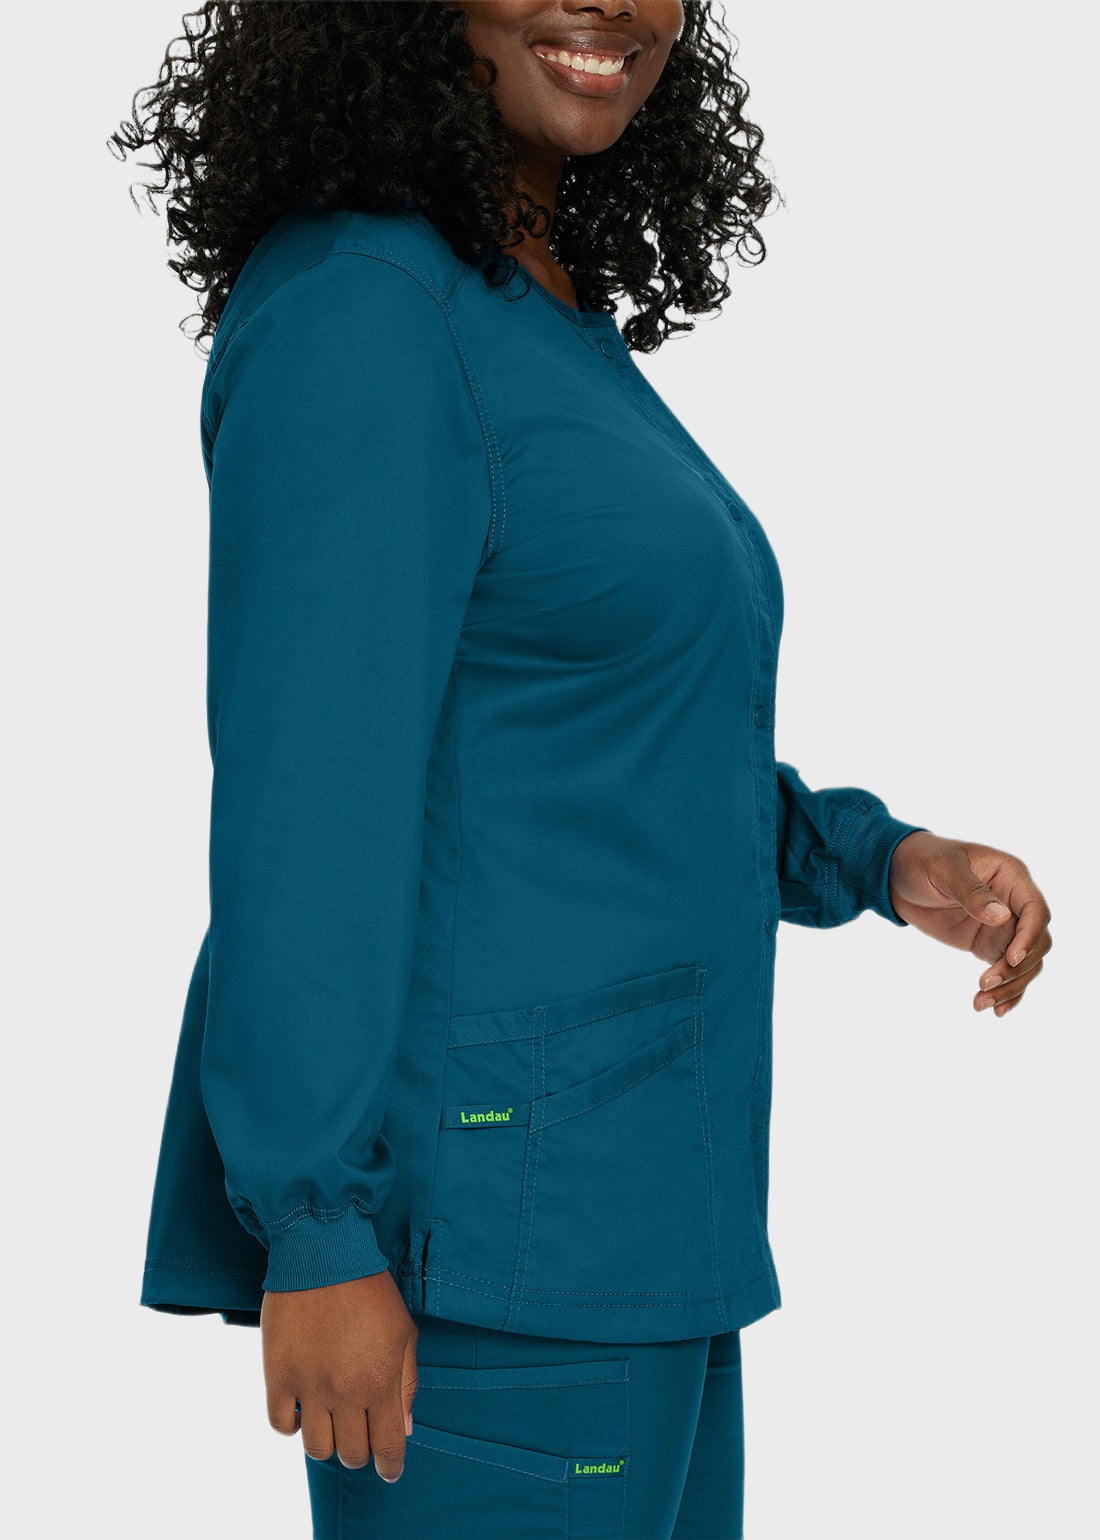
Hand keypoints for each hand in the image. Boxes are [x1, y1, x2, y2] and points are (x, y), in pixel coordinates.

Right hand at [262, 1267, 418, 1481]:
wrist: (323, 1254)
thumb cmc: (370, 1290)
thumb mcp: (403, 1332)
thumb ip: (406, 1383)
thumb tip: (404, 1427)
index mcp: (380, 1382)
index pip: (388, 1447)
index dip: (391, 1466)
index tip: (389, 1469)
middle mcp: (345, 1392)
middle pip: (351, 1453)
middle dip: (360, 1451)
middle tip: (360, 1434)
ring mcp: (309, 1386)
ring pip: (316, 1448)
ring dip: (327, 1442)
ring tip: (331, 1420)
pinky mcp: (277, 1375)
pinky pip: (280, 1425)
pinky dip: (291, 1425)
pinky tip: (302, 1408)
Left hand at [887, 830, 1051, 1017]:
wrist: (898, 874)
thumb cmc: (922, 860)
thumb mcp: (943, 869)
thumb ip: (971, 892)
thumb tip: (1002, 917)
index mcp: (1011, 877)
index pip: (1036, 911)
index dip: (1030, 937)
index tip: (1011, 959)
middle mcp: (1014, 903)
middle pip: (1037, 942)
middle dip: (1017, 968)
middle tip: (985, 983)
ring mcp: (1003, 926)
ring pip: (1025, 963)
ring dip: (1010, 986)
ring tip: (981, 1003)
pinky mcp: (988, 944)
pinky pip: (1007, 971)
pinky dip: (1006, 991)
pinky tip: (995, 1011)